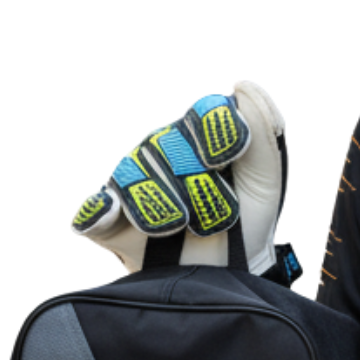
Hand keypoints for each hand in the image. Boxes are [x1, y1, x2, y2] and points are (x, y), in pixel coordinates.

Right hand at [71, 82, 287, 274]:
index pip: (202, 117)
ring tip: (183, 227)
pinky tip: (109, 211)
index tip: (227, 160)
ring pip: (136, 179)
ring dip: (167, 208)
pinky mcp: (109, 224)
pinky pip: (94, 212)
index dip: (216, 136)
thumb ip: (263, 132)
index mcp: (196, 136)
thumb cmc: (248, 220)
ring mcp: (130, 186)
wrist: (231, 275)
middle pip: (168, 147)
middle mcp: (158, 153)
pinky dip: (100, 211)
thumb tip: (242, 85)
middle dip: (199, 186)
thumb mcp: (265, 178)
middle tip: (219, 216)